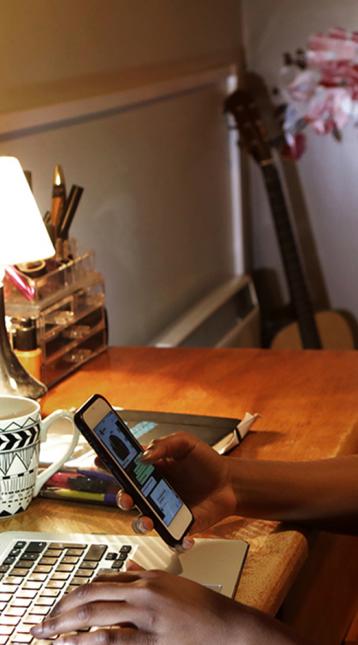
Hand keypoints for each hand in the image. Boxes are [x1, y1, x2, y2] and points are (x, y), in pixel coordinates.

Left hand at [31, 569, 300, 643]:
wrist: (228, 626)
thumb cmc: (202, 607)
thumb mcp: (173, 584)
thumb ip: (146, 577)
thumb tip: (125, 570)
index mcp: (147, 577)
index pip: (102, 581)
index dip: (76, 593)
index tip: (59, 605)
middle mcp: (143, 591)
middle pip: (92, 594)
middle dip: (62, 608)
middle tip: (42, 622)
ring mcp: (147, 614)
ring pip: (96, 613)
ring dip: (66, 624)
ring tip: (47, 634)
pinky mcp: (152, 638)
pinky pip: (113, 639)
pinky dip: (87, 640)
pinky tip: (73, 644)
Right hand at [117, 432, 236, 539]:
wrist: (229, 481)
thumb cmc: (205, 461)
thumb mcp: (185, 443)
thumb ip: (164, 444)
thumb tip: (143, 456)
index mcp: (149, 470)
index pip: (123, 468)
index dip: (108, 465)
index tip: (98, 461)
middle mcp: (152, 492)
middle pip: (127, 498)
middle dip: (121, 498)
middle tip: (126, 496)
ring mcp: (164, 511)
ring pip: (142, 522)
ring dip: (141, 523)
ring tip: (147, 520)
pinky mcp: (179, 526)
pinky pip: (172, 538)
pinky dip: (177, 541)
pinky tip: (185, 537)